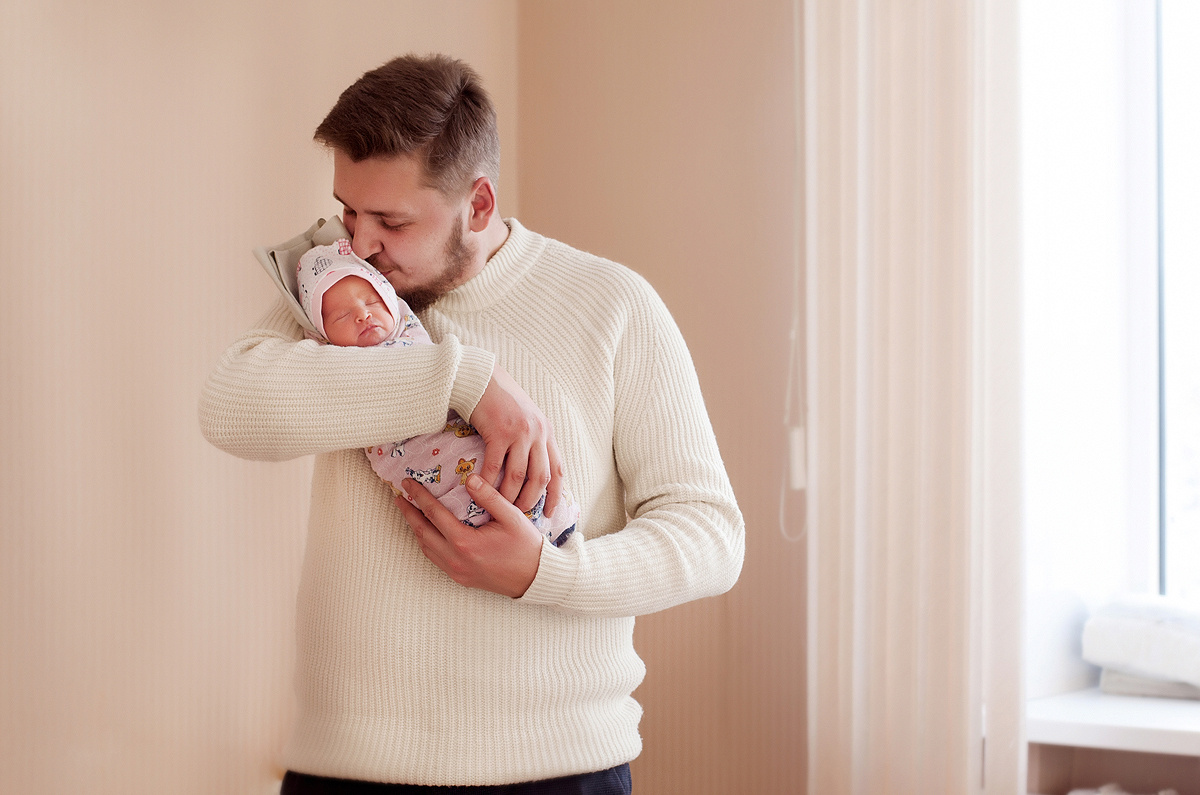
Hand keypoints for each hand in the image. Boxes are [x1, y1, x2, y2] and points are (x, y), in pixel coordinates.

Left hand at [397, 474, 543, 597]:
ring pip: (426, 548)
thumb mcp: (511, 516)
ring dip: (415, 528)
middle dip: (408, 513)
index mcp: (465, 542)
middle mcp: (455, 558)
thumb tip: (469, 478)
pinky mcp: (460, 578)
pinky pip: (435, 558)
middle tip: (399, 496)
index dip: (418, 496)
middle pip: (422, 532)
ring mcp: (456, 571)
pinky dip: (427, 543)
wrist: (535, 579)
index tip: (407, 483)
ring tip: (410, 512)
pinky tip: (428, 533)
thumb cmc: (526, 547)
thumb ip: (489, 496)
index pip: (433, 513)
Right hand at [469, 364, 563, 517]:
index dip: (555, 495)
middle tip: (518, 515)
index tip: (550, 514)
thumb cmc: (500, 399)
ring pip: (517, 476)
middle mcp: (538, 433)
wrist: (482, 377)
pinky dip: (487, 482)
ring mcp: (520, 433)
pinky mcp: (499, 431)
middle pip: (540, 478)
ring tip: (498, 508)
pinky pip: (494, 465)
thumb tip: (530, 467)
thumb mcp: (526, 417)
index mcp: (547, 432)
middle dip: (530, 501)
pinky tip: (479, 491)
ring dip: (508, 496)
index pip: (558, 470)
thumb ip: (532, 439)